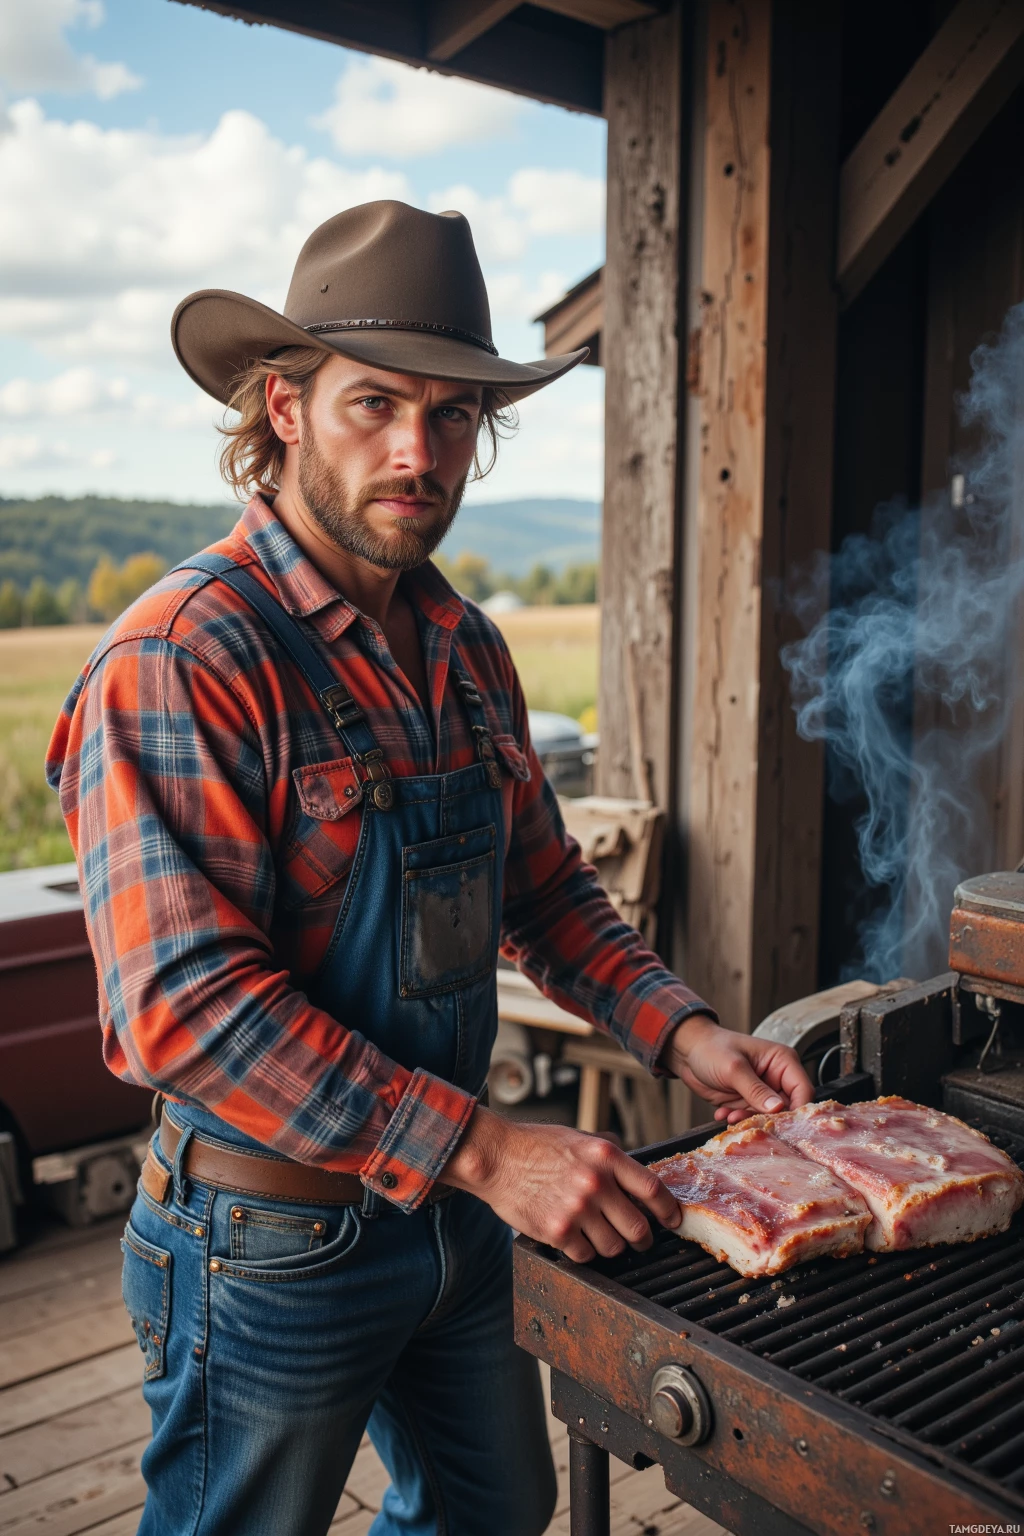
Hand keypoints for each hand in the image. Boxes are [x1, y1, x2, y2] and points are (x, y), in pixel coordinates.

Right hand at [442, 1106, 681, 1263]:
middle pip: (638, 1227)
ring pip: (613, 1247)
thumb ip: (608, 1154)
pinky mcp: (557, 1231)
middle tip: (639, 1240)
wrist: (496, 1157)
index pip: (653, 1189)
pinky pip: (586, 1255)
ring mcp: (577, 1209)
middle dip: (643, 1239)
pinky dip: (584, 1252)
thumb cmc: (534, 1145)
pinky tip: (575, 1238)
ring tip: (599, 1236)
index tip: (672, 1220)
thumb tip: (634, 1173)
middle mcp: (596, 1183)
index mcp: (606, 1156)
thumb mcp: (579, 1138)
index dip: (668, 1210)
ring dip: (611, 1246)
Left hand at [663, 1013, 813, 1124]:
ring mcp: (763, 1092)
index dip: (797, 1110)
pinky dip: (738, 1120)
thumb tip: (779, 1108)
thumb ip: (755, 1090)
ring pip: (769, 1118)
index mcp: (782, 1061)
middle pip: (788, 1109)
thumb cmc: (711, 1049)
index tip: (782, 1124)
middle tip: (750, 1122)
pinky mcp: (748, 1102)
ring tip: (731, 1116)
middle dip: (768, 1119)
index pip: (803, 1091)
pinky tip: (723, 1113)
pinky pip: (752, 1119)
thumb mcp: (734, 1068)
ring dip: (749, 1121)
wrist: (687, 1051)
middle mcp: (777, 1078)